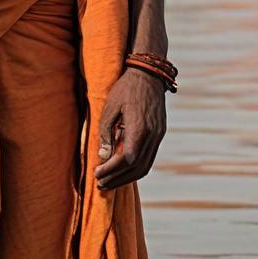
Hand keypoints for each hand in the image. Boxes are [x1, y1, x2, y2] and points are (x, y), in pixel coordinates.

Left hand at [93, 68, 166, 190]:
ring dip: (127, 177)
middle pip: (136, 167)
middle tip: (101, 184)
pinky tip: (123, 169)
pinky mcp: (160, 134)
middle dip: (117, 178)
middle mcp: (152, 135)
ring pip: (145, 166)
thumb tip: (103, 156)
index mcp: (140, 128)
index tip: (97, 174)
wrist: (148, 74)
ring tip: (110, 182)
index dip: (111, 170)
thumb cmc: (125, 88)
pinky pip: (149, 158)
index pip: (127, 159)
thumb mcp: (110, 107)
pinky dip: (136, 168)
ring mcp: (158, 135)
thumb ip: (106, 133)